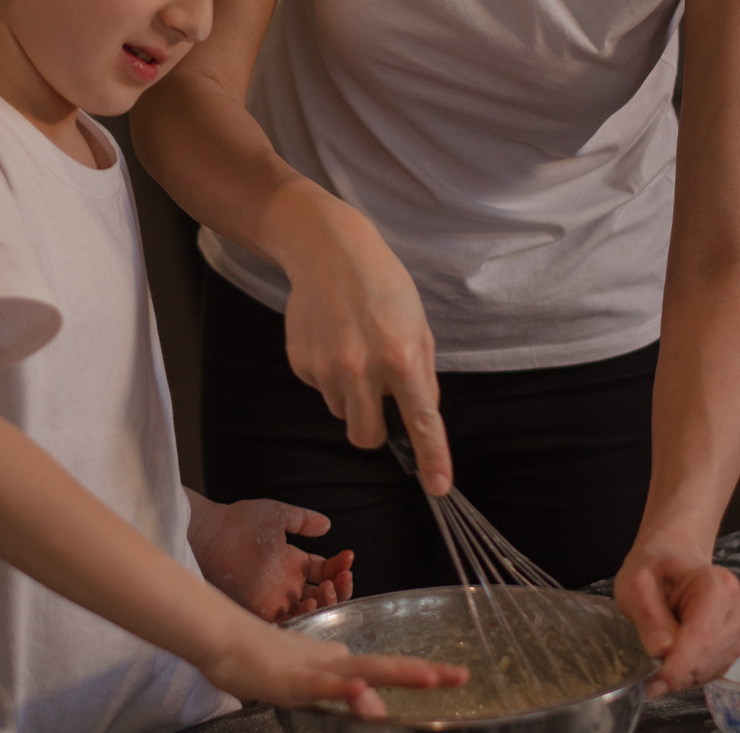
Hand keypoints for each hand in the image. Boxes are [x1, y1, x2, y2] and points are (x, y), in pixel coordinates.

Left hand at [188, 495, 353, 620]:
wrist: (211, 533)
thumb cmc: (240, 521)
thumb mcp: (279, 515)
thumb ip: (303, 520)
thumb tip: (328, 526)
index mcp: (292, 562)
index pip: (324, 571)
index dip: (339, 567)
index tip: (348, 557)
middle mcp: (287, 584)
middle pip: (322, 596)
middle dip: (339, 588)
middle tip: (341, 577)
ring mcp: (275, 599)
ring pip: (309, 612)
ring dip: (325, 603)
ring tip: (327, 589)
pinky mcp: (261, 611)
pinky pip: (287, 624)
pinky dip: (302, 618)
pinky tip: (309, 604)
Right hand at [199, 608, 468, 715]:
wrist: (224, 639)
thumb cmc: (264, 660)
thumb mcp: (310, 684)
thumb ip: (342, 691)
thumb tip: (375, 705)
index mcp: (340, 663)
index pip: (389, 669)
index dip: (422, 672)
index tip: (457, 674)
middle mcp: (334, 662)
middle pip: (386, 667)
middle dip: (424, 673)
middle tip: (462, 675)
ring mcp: (313, 668)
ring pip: (361, 671)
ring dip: (396, 674)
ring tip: (429, 678)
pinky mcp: (291, 678)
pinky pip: (321, 685)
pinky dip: (343, 687)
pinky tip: (361, 689)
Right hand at [283, 202, 452, 494]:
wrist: (328, 252)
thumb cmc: (382, 285)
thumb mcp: (418, 325)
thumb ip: (423, 374)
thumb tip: (422, 414)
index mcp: (401, 357)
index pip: (421, 421)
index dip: (433, 460)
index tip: (438, 487)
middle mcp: (362, 368)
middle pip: (368, 437)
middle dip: (376, 428)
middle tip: (380, 395)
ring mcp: (326, 367)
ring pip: (343, 413)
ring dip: (352, 396)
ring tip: (354, 350)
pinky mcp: (301, 363)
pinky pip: (320, 390)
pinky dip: (329, 376)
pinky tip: (333, 340)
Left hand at [614, 538, 739, 693]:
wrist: (672, 559)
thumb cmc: (654, 567)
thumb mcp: (635, 583)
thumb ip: (648, 616)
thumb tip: (661, 652)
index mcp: (714, 585)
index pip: (701, 638)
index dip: (676, 666)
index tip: (653, 682)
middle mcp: (737, 607)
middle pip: (707, 658)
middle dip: (676, 672)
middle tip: (648, 675)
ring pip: (711, 669)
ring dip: (683, 673)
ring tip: (659, 657)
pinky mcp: (737, 642)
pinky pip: (714, 669)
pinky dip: (691, 671)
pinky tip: (674, 658)